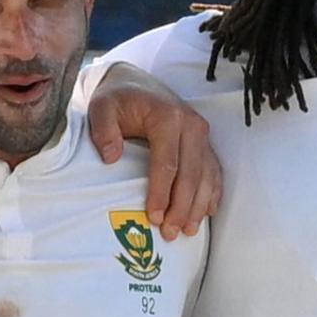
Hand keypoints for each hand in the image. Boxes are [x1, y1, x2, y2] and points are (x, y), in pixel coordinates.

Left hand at [91, 64, 220, 236]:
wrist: (135, 83)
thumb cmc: (117, 99)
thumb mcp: (101, 107)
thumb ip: (103, 130)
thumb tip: (111, 158)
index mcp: (167, 117)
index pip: (167, 163)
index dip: (161, 193)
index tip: (153, 217)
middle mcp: (191, 125)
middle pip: (191, 174)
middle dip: (182, 207)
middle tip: (171, 234)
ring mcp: (202, 134)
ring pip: (206, 176)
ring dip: (199, 206)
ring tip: (188, 231)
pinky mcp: (205, 142)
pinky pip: (214, 171)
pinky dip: (212, 194)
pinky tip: (206, 213)